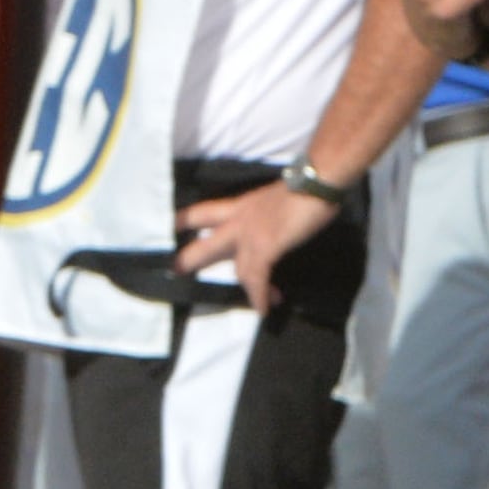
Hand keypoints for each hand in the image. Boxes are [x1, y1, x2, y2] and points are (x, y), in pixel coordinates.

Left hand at [174, 177, 332, 312]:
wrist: (316, 180)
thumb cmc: (302, 187)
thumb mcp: (273, 200)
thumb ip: (264, 215)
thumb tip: (271, 228)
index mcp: (240, 206)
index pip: (202, 212)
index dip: (183, 222)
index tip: (172, 232)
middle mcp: (238, 220)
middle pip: (205, 244)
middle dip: (189, 260)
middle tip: (176, 271)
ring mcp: (250, 235)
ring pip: (236, 268)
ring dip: (249, 288)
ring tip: (259, 302)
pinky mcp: (265, 247)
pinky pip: (257, 278)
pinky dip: (260, 295)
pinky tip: (264, 308)